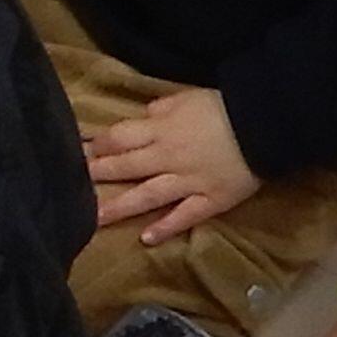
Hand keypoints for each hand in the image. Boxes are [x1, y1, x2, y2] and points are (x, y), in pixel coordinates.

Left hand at [85, 87, 266, 248]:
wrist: (265, 124)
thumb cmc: (226, 107)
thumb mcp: (188, 97)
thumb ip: (162, 109)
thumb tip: (143, 117)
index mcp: (161, 129)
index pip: (120, 137)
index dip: (97, 144)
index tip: (77, 150)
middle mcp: (168, 157)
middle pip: (126, 166)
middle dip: (98, 175)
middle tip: (71, 184)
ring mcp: (188, 182)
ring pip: (148, 195)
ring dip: (120, 208)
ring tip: (94, 220)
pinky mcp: (210, 200)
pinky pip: (185, 216)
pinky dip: (166, 227)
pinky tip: (146, 239)